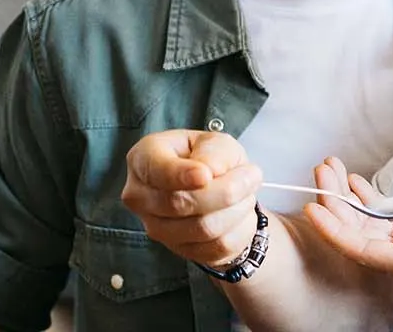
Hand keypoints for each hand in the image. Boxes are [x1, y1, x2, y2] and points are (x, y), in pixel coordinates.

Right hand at [120, 130, 264, 269]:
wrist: (219, 189)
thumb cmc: (210, 159)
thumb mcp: (216, 142)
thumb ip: (213, 152)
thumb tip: (209, 172)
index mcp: (143, 158)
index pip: (156, 171)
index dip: (181, 175)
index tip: (206, 175)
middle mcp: (140, 196)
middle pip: (180, 203)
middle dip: (225, 190)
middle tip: (252, 175)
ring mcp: (156, 227)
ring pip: (202, 228)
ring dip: (236, 209)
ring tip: (247, 193)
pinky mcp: (179, 250)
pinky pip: (216, 246)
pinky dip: (238, 228)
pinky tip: (240, 212)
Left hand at [298, 158, 392, 318]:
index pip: (361, 250)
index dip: (335, 231)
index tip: (314, 208)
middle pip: (356, 231)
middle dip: (334, 203)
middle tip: (320, 170)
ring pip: (366, 220)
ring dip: (345, 196)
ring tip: (329, 168)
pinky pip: (384, 214)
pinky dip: (367, 197)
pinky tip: (353, 180)